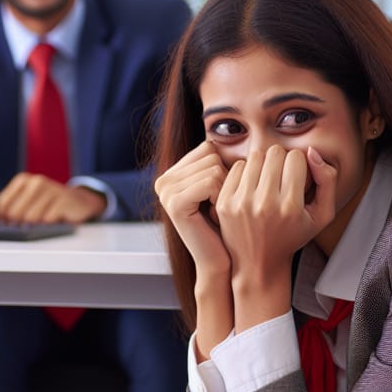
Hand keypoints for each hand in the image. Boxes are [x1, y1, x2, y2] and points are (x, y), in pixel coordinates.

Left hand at [0, 173, 105, 222]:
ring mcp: (51, 189)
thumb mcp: (28, 199)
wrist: (79, 203)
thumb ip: (10, 206)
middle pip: (15, 214)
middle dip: (22, 223)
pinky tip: (57, 218)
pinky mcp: (64, 201)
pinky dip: (51, 224)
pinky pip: (48, 220)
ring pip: (31, 219)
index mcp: (23, 180)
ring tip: (46, 218)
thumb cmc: (49, 204)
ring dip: (38, 224)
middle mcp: (37, 181)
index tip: (14, 223)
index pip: (2, 206)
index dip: (5, 219)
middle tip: (33, 222)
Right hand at [155, 141, 231, 279]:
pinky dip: (222, 197)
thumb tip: (229, 131)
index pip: (209, 146)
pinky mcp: (174, 203)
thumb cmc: (228, 224)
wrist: (222, 260)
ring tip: (219, 211)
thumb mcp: (221, 187)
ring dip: (226, 190)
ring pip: (214, 167)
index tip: (220, 195)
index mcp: (172, 173)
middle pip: (211, 154)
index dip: (224, 168)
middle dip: (226, 179)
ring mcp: (166, 191)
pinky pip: (212, 181)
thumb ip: (216, 161)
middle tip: (221, 205)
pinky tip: (216, 214)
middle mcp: (163, 180)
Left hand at [217, 145, 336, 330]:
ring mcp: (241, 203)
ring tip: (268, 180)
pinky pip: (238, 166)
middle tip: (282, 177)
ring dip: (264, 163)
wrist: (258, 264)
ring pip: (256, 156)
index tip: (297, 177)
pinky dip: (247, 171)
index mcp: (291, 207)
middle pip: (275, 153)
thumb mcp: (323, 215)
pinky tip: (253, 185)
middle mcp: (265, 204)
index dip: (300, 164)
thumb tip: (312, 151)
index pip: (296, 158)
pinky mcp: (225, 202)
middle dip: (282, 160)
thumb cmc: (293, 236)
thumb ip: (328, 180)